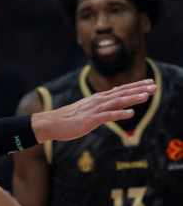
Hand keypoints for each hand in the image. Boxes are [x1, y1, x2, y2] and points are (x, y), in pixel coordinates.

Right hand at [31, 79, 154, 141]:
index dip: (135, 86)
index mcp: (98, 99)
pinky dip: (120, 114)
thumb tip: (111, 109)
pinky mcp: (90, 120)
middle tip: (154, 85)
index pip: (120, 90)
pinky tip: (131, 113)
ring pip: (117, 102)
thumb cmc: (67, 119)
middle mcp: (98, 101)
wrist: (51, 123)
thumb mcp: (86, 110)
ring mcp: (94, 110)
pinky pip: (108, 116)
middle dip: (139, 89)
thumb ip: (100, 108)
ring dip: (132, 98)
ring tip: (147, 95)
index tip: (149, 82)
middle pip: (122, 93)